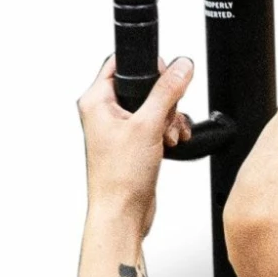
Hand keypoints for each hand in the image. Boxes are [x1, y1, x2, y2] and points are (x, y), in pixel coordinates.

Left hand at [79, 56, 195, 237]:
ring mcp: (119, 129)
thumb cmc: (119, 176)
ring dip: (169, 119)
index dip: (147, 68)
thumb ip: (167, 91)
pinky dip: (168, 131)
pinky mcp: (133, 143)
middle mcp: (104, 112)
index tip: (163, 79)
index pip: (120, 64)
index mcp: (96, 101)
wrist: (123, 212)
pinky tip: (171, 144)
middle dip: (164, 102)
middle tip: (163, 118)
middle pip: (144, 86)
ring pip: (154, 107)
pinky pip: (156, 125)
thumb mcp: (148, 125)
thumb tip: (181, 66)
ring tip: (168, 137)